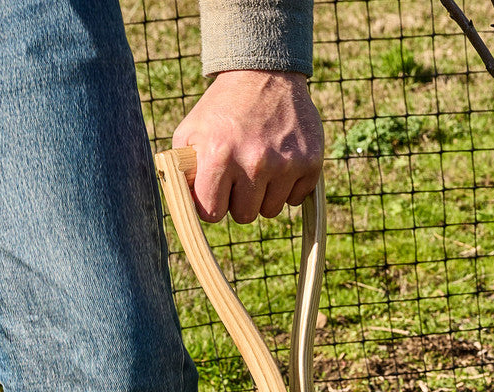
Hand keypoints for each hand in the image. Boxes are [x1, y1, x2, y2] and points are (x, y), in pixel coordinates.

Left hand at [172, 71, 323, 223]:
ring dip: (264, 195)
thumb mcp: (190, 131)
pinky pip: (295, 199)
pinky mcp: (310, 163)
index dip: (212, 204)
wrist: (264, 73)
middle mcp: (254, 161)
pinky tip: (281, 162)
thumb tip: (184, 206)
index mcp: (219, 155)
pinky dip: (287, 187)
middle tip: (239, 175)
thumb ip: (183, 171)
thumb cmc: (222, 108)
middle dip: (239, 201)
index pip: (212, 213)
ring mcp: (286, 163)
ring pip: (270, 210)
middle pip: (244, 217)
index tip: (215, 192)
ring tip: (260, 166)